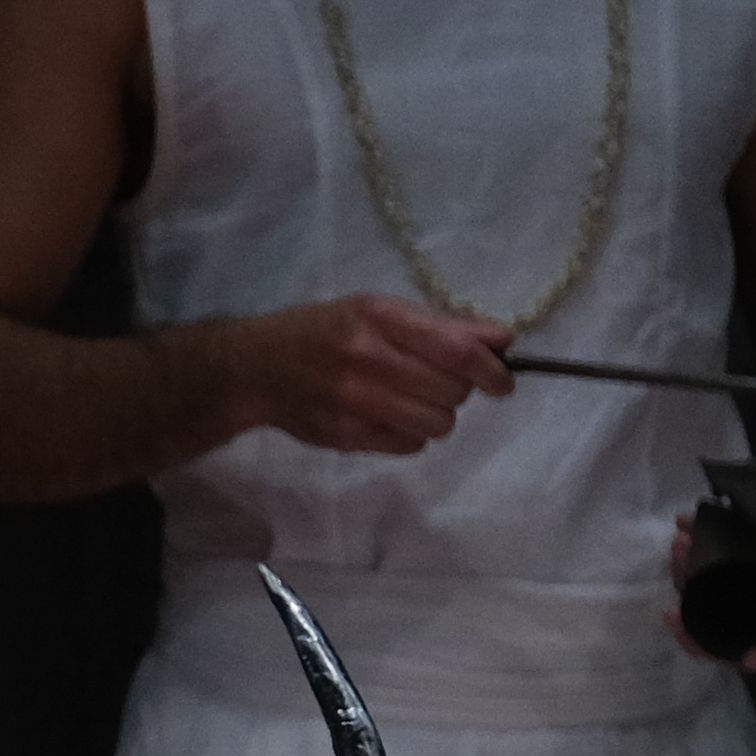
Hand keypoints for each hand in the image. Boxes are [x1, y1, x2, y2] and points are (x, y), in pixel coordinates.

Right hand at [223, 295, 513, 456]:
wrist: (254, 368)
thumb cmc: (324, 331)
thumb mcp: (377, 311)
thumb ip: (441, 326)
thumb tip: (502, 340)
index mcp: (378, 318)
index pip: (456, 350)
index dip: (491, 369)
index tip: (502, 381)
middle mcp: (366, 358)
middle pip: (452, 391)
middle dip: (456, 389)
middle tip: (434, 381)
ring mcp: (353, 402)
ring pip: (437, 424)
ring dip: (435, 414)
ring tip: (410, 400)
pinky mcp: (345, 437)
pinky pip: (410, 444)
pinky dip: (409, 432)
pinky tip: (386, 416)